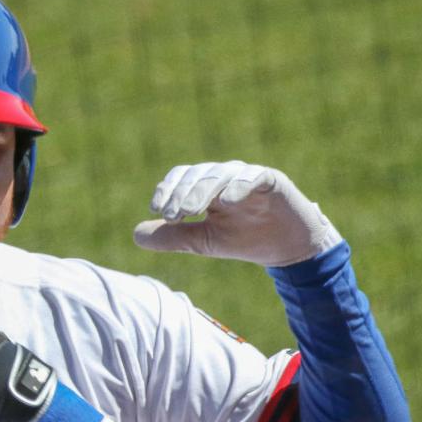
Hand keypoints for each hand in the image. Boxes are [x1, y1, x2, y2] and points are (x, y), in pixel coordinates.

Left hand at [132, 161, 341, 266]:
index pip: (181, 178)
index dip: (167, 190)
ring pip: (220, 174)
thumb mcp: (203, 242)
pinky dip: (238, 186)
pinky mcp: (272, 180)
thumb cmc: (243, 239)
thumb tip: (135, 235)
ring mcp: (248, 176)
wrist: (286, 247)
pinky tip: (226, 202)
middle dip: (181, 194)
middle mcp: (224, 176)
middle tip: (171, 215)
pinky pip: (252, 177)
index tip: (157, 211)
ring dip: (202, 191)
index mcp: (206, 186)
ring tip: (190, 211)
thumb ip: (172, 236)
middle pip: (197, 175)